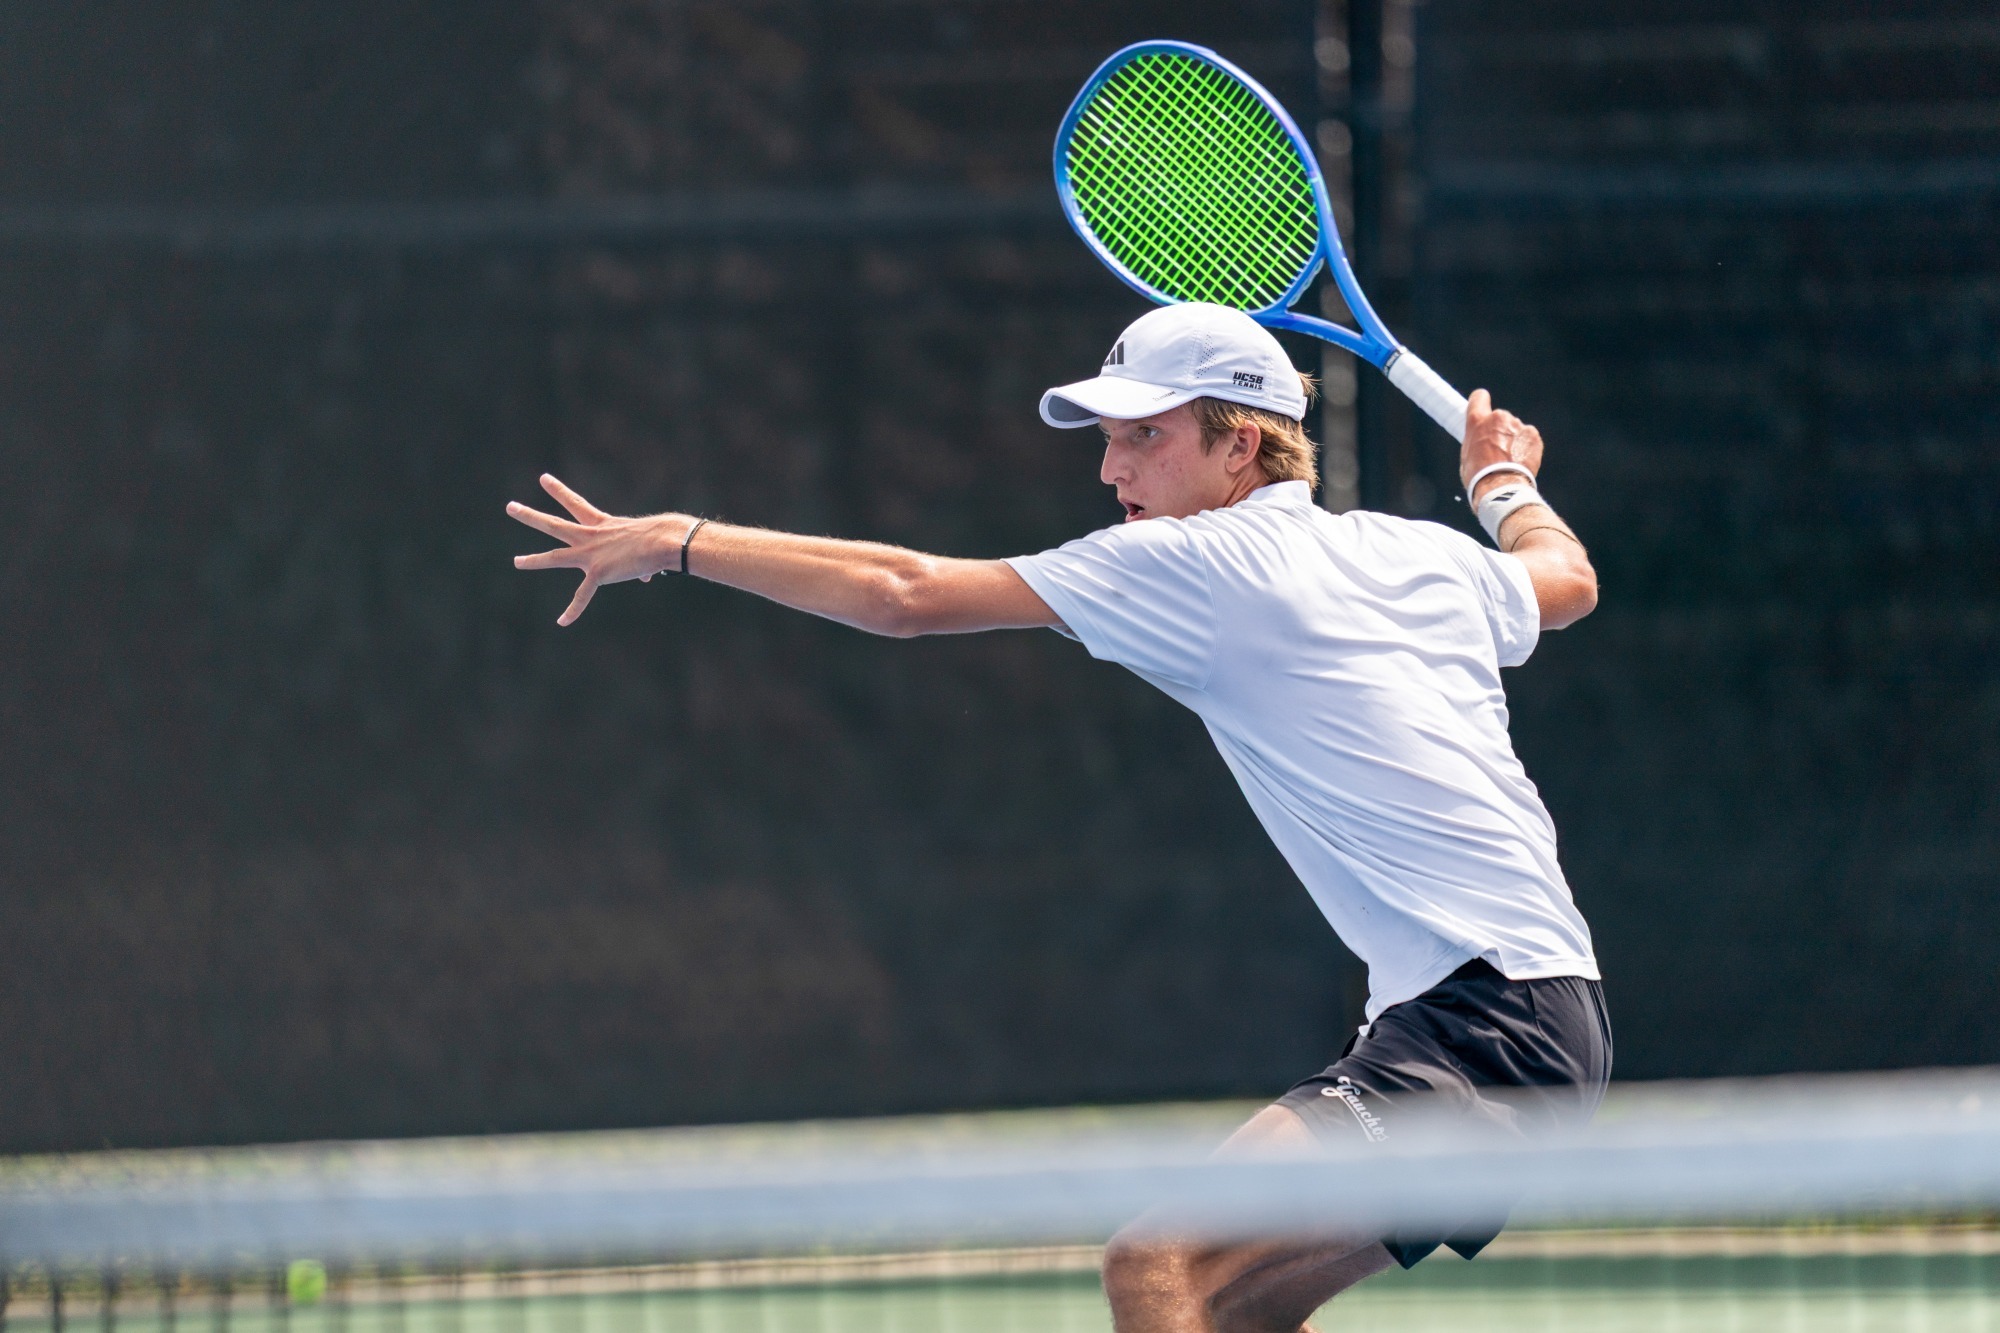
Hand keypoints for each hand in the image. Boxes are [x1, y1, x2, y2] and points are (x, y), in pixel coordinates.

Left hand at [507, 474, 683, 625]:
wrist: (663, 541)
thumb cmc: (662, 539)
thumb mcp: (644, 545)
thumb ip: (638, 562)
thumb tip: (646, 577)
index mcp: (602, 525)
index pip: (575, 504)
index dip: (559, 491)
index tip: (542, 479)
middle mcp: (590, 537)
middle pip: (554, 525)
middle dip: (530, 516)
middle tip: (510, 507)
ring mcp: (591, 555)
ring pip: (555, 558)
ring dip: (533, 561)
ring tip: (516, 562)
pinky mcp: (597, 573)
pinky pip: (582, 595)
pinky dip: (573, 610)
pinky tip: (561, 622)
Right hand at [1459, 389, 1544, 503]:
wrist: (1501, 487)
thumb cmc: (1479, 476)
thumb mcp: (1467, 455)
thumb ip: (1475, 439)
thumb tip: (1481, 440)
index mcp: (1477, 421)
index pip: (1479, 397)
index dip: (1481, 402)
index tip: (1483, 410)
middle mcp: (1498, 418)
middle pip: (1499, 418)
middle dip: (1498, 430)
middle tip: (1496, 451)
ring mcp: (1517, 425)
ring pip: (1514, 429)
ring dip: (1513, 440)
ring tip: (1509, 461)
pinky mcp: (1532, 435)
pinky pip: (1528, 438)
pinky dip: (1526, 447)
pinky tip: (1520, 462)